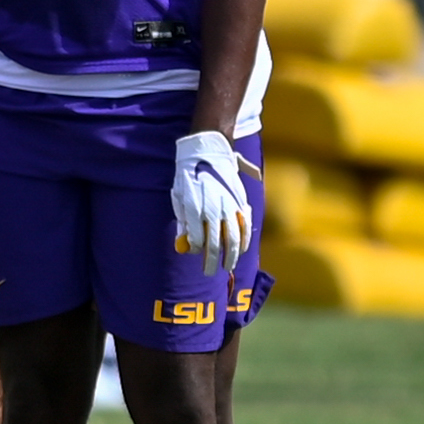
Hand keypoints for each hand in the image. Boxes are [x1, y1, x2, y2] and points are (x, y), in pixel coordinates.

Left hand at [170, 128, 254, 262]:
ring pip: (233, 238)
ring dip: (230, 255)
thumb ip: (183, 219)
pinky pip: (244, 225)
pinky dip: (244, 239)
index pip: (197, 239)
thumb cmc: (188, 175)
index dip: (196, 250)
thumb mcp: (178, 195)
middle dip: (212, 261)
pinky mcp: (240, 202)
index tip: (196, 255)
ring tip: (227, 267)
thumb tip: (185, 242)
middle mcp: (213, 209)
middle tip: (210, 273)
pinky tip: (240, 250)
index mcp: (195, 207)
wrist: (208, 151)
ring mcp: (229, 206)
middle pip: (216, 243)